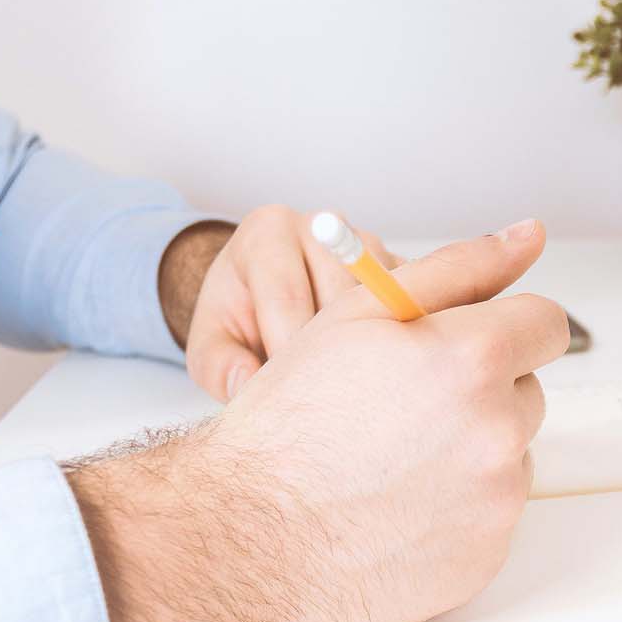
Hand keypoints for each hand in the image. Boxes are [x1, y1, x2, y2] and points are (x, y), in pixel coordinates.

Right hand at [68, 219, 564, 621]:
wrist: (248, 533)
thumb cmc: (292, 419)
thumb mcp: (359, 314)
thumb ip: (457, 268)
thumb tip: (529, 235)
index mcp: (473, 358)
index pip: (545, 324)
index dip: (502, 329)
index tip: (467, 346)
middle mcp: (497, 431)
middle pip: (527, 393)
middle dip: (480, 393)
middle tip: (403, 410)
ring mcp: (495, 502)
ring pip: (510, 456)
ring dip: (470, 452)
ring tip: (392, 463)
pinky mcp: (486, 557)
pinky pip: (491, 517)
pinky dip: (456, 511)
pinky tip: (395, 509)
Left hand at [178, 204, 398, 401]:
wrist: (265, 299)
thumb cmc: (238, 321)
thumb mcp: (210, 346)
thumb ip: (220, 367)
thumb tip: (247, 386)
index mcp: (267, 232)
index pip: (286, 294)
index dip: (288, 352)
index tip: (289, 395)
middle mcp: (322, 225)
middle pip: (341, 298)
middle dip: (331, 354)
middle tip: (321, 396)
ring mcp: (367, 244)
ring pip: (383, 304)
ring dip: (369, 350)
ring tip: (348, 385)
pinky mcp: (401, 268)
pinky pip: (412, 308)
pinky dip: (397, 343)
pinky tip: (375, 370)